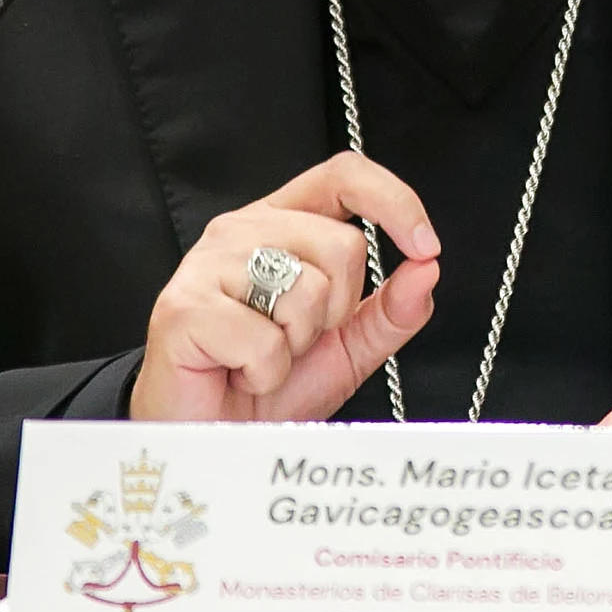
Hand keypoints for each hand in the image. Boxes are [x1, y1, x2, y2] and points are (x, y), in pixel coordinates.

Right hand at [132, 151, 441, 420]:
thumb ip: (392, 309)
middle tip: (296, 339)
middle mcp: (243, 231)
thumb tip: (428, 269)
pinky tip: (239, 371)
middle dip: (338, 308)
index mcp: (283, 224)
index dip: (394, 201)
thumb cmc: (268, 385)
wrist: (210, 435)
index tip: (425, 246)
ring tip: (263, 356)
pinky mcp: (184, 307)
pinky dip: (265, 372)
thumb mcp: (348, 346)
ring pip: (306, 289)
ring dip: (297, 344)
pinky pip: (264, 339)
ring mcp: (208, 264)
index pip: (344, 176)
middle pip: (341, 243)